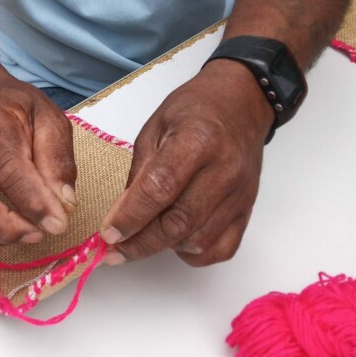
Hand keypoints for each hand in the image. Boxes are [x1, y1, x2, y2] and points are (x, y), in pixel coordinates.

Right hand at [0, 83, 77, 246]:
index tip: (58, 224)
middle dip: (5, 227)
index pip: (7, 169)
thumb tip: (64, 204)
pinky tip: (6, 232)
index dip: (33, 202)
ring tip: (27, 232)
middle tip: (40, 232)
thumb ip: (58, 160)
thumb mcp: (51, 120)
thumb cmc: (21, 110)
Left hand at [99, 59, 272, 266]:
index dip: (131, 216)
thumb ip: (139, 171)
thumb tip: (121, 215)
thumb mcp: (155, 126)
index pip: (160, 188)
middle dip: (140, 242)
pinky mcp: (247, 211)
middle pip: (179, 222)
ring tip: (142, 237)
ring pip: (198, 241)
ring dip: (164, 246)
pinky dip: (193, 252)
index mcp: (197, 140)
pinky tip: (175, 240)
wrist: (240, 104)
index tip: (108, 234)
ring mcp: (240, 194)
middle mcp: (224, 171)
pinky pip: (221, 249)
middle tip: (114, 250)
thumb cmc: (194, 109)